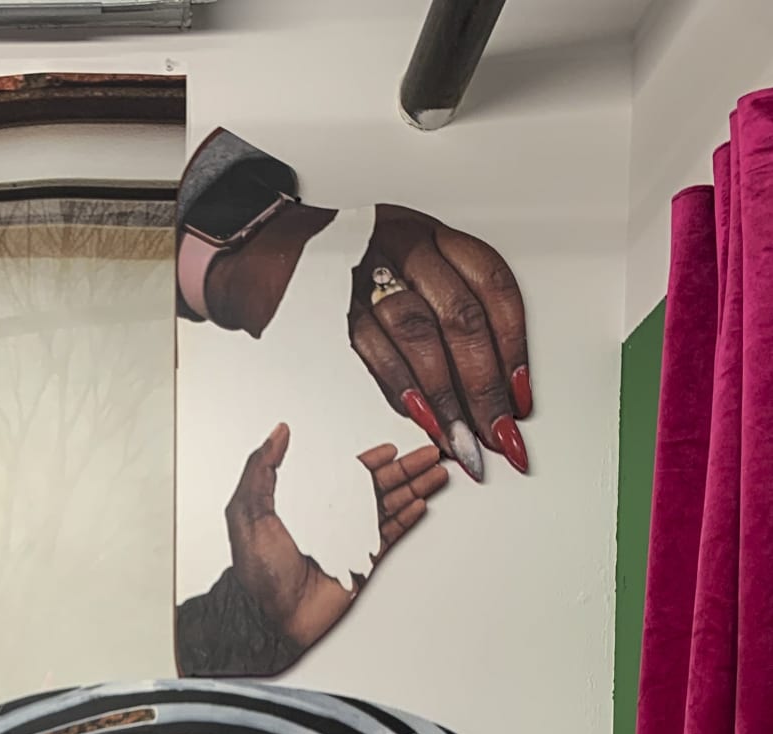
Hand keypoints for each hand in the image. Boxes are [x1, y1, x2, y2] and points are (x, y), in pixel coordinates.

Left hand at [225, 422, 445, 650]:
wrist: (269, 617)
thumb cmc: (256, 571)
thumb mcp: (248, 512)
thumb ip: (261, 469)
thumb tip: (278, 434)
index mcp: (307, 502)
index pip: (346, 475)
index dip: (372, 460)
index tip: (392, 448)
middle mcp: (331, 519)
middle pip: (376, 487)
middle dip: (405, 469)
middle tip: (431, 454)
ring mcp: (348, 541)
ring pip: (388, 507)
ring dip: (413, 488)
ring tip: (437, 474)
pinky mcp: (360, 564)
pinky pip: (388, 536)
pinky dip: (406, 520)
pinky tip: (421, 504)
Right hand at [352, 205, 529, 479]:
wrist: (266, 252)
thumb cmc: (348, 268)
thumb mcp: (408, 267)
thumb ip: (447, 312)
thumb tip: (490, 388)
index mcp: (434, 236)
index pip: (493, 289)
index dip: (514, 348)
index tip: (521, 398)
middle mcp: (405, 246)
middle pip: (462, 319)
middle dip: (485, 386)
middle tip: (498, 435)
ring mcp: (365, 274)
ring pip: (421, 337)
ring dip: (446, 399)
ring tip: (463, 443)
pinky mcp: (331, 304)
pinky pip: (375, 351)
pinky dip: (403, 390)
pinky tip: (422, 421)